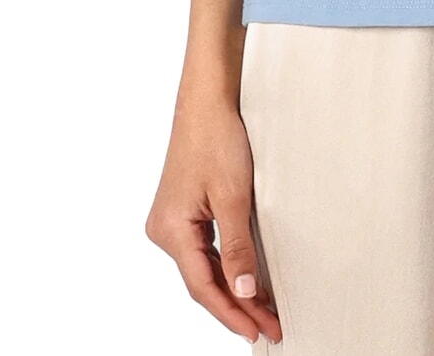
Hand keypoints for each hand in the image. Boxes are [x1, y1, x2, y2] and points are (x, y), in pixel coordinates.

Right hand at [144, 90, 281, 345]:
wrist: (208, 100)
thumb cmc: (217, 138)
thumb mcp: (234, 197)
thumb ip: (238, 248)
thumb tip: (246, 293)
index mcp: (170, 231)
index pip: (204, 287)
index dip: (233, 314)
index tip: (259, 332)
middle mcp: (164, 230)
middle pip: (203, 281)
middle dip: (237, 306)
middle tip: (269, 328)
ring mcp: (171, 221)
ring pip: (203, 268)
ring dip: (232, 289)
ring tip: (262, 312)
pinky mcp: (182, 211)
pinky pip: (203, 250)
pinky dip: (225, 267)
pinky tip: (244, 280)